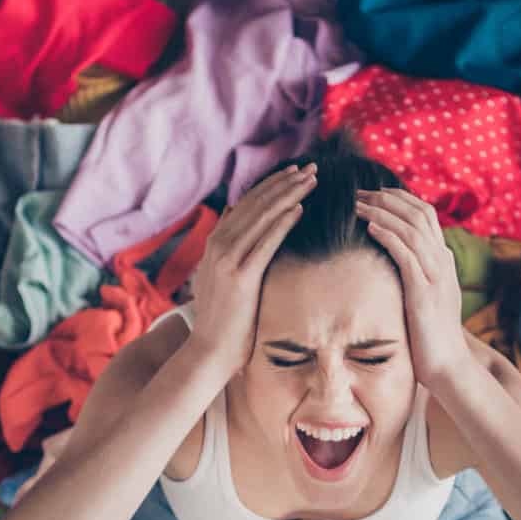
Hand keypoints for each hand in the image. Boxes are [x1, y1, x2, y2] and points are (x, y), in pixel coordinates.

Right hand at [187, 163, 314, 376]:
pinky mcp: (239, 277)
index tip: (295, 174)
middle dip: (285, 183)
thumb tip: (234, 213)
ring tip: (311, 181)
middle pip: (256, 204)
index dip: (272, 185)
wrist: (209, 350)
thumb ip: (227, 244)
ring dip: (288, 195)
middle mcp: (218, 245)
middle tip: (310, 169)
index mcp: (215, 243)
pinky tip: (298, 209)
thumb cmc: (222, 318)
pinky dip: (281, 223)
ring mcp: (226, 260)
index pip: (247, 203)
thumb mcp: (219, 275)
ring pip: (262, 217)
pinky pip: (264, 243)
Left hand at [356, 188, 468, 387]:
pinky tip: (370, 228)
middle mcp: (443, 262)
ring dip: (383, 213)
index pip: (425, 215)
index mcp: (443, 260)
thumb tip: (396, 262)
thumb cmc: (431, 336)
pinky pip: (406, 254)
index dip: (399, 199)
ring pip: (411, 229)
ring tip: (358, 205)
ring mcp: (436, 276)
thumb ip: (417, 275)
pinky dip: (388, 236)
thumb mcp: (426, 298)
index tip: (374, 194)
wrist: (448, 366)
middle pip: (419, 213)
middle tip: (359, 193)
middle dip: (387, 198)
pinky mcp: (424, 292)